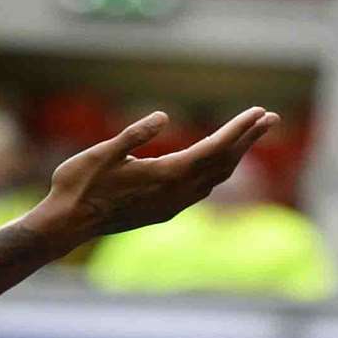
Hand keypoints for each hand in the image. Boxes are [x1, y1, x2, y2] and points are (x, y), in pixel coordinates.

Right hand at [34, 108, 280, 243]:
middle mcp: (176, 193)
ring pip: (216, 178)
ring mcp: (172, 205)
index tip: (259, 113)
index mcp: (165, 175)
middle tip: (269, 118)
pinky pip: (202, 189)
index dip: (239, 131)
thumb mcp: (103, 152)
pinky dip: (217, 171)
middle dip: (247, 139)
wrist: (68, 224)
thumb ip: (134, 134)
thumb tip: (163, 117)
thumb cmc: (80, 184)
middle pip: (223, 164)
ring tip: (249, 136)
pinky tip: (217, 163)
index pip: (214, 149)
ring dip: (235, 156)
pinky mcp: (164, 211)